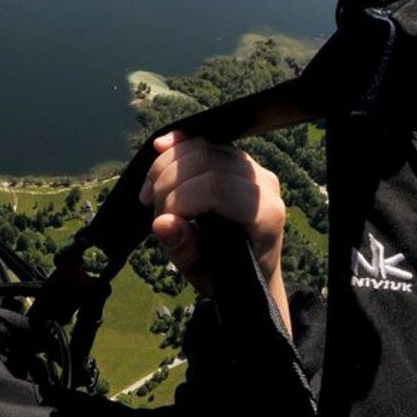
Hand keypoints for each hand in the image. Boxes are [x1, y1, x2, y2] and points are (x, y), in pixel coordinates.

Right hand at [138, 131, 289, 332]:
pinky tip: (159, 148)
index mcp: (265, 214)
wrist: (249, 270)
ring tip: (150, 194)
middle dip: (168, 182)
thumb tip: (161, 223)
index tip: (159, 219)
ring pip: (202, 146)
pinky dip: (177, 146)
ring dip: (166, 165)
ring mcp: (253, 168)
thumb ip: (185, 251)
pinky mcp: (236, 159)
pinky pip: (204, 141)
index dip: (181, 198)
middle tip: (151, 208)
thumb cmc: (227, 275)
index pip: (218, 188)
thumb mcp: (204, 275)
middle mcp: (264, 184)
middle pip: (207, 161)